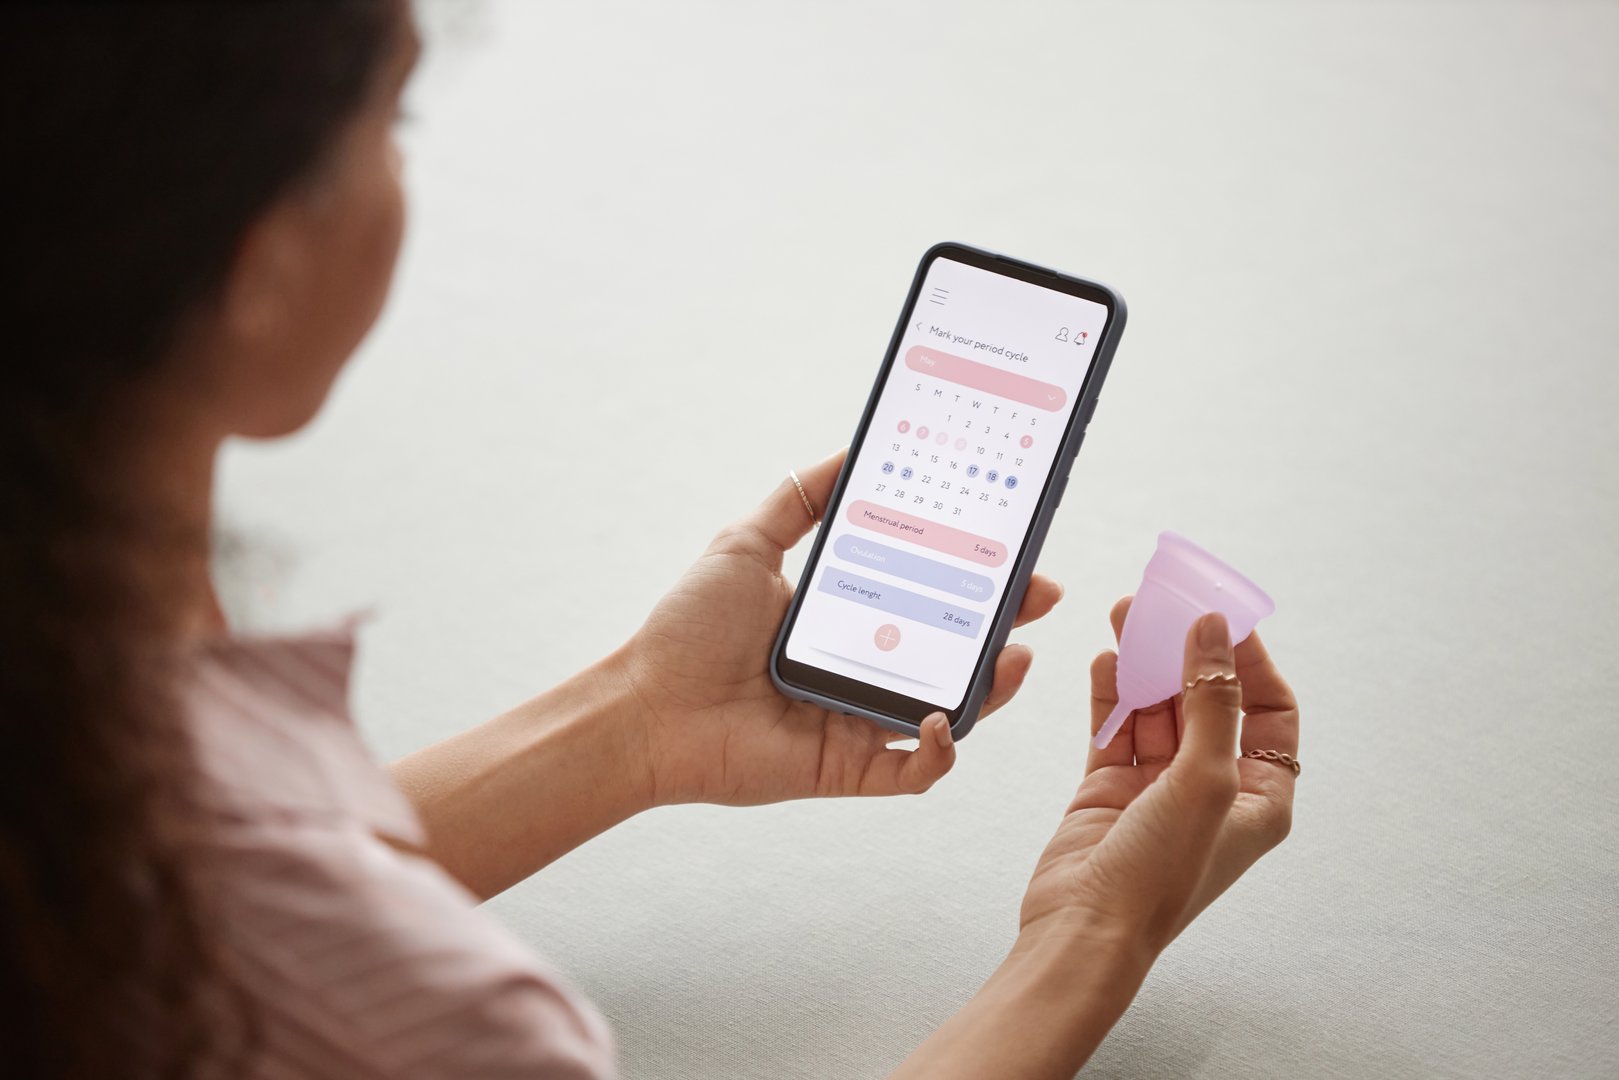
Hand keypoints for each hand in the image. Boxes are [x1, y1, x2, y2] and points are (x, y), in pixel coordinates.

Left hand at [619, 449, 1063, 806]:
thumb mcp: (748, 543)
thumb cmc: (688, 630)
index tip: (1012, 545)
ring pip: (952, 708)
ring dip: (992, 685)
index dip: (977, 574)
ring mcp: (862, 720)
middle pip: (955, 649)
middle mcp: (864, 667)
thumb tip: (852, 450)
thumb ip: (800, 498)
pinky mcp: (851, 768)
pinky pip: (918, 769)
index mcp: (848, 617)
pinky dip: (940, 750)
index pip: (931, 593)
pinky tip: (940, 715)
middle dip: (1006, 623)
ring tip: (1011, 653)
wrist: (645, 707)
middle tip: (1038, 595)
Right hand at [1018, 600, 1298, 952]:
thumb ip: (1210, 701)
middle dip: (1189, 652)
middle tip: (1167, 605)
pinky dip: (1110, 692)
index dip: (1250, 659)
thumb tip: (1212, 633)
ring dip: (1145, 663)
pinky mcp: (1109, 789)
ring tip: (1127, 617)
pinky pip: (1115, 727)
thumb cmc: (1156, 880)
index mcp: (1259, 799)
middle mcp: (1212, 790)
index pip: (1269, 710)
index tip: (1224, 615)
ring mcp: (1158, 789)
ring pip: (1158, 707)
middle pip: (1209, 700)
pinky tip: (1106, 660)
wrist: (1083, 930)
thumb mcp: (1204, 781)